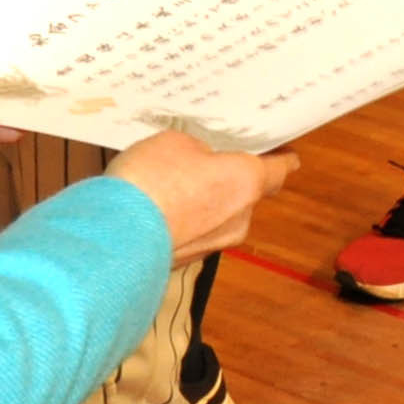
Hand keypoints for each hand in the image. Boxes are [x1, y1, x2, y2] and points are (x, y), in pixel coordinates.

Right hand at [113, 130, 298, 266]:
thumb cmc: (153, 179)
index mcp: (246, 182)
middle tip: (213, 159)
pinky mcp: (189, 260)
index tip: (288, 155)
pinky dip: (186, 219)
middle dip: (232, 178)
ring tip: (174, 181)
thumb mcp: (176, 142)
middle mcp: (239, 217)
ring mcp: (215, 244)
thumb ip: (198, 151)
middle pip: (246, 193)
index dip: (283, 159)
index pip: (278, 170)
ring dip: (206, 200)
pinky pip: (196, 231)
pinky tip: (160, 206)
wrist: (116, 237)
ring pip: (220, 215)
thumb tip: (200, 164)